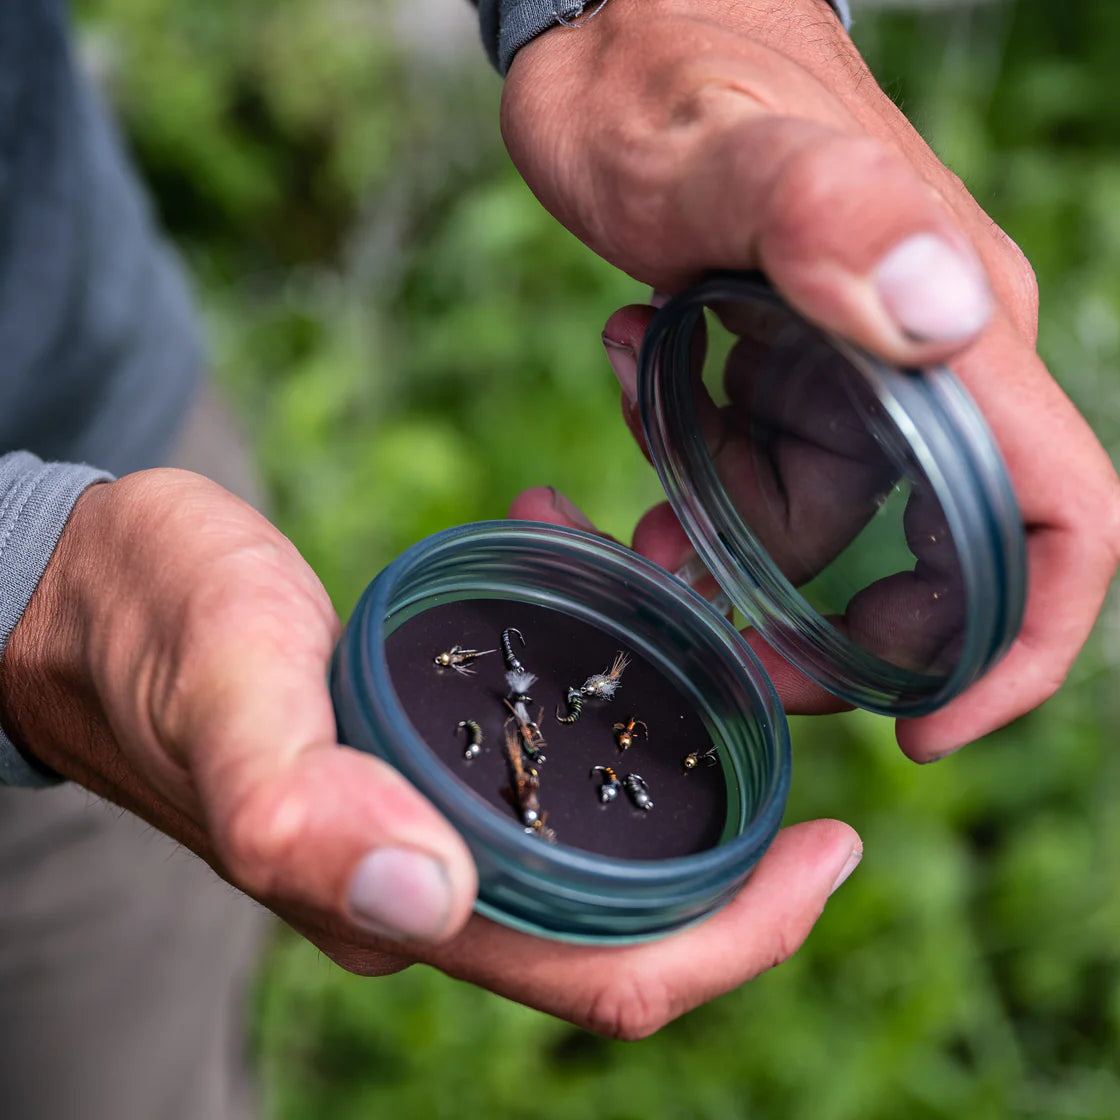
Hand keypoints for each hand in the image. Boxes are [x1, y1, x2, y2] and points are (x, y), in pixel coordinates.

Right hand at [0, 469, 858, 1036]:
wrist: (97, 594)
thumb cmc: (152, 631)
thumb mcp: (224, 691)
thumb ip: (301, 805)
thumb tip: (423, 902)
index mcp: (397, 900)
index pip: (604, 975)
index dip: (738, 937)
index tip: (831, 849)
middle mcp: (428, 882)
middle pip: (629, 913)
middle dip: (737, 839)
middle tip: (792, 717)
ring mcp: (425, 823)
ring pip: (596, 825)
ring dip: (670, 737)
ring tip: (692, 611)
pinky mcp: (419, 757)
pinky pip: (543, 751)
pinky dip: (596, 680)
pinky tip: (595, 573)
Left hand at [500, 0, 1119, 756]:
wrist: (616, 23)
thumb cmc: (671, 66)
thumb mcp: (724, 147)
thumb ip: (827, 217)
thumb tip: (948, 316)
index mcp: (955, 340)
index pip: (1058, 525)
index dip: (1015, 648)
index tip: (925, 728)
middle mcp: (925, 368)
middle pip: (929, 565)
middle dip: (825, 630)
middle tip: (714, 635)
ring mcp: (854, 369)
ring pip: (817, 524)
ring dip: (723, 537)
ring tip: (636, 495)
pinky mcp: (787, 363)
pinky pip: (759, 469)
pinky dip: (693, 472)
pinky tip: (631, 388)